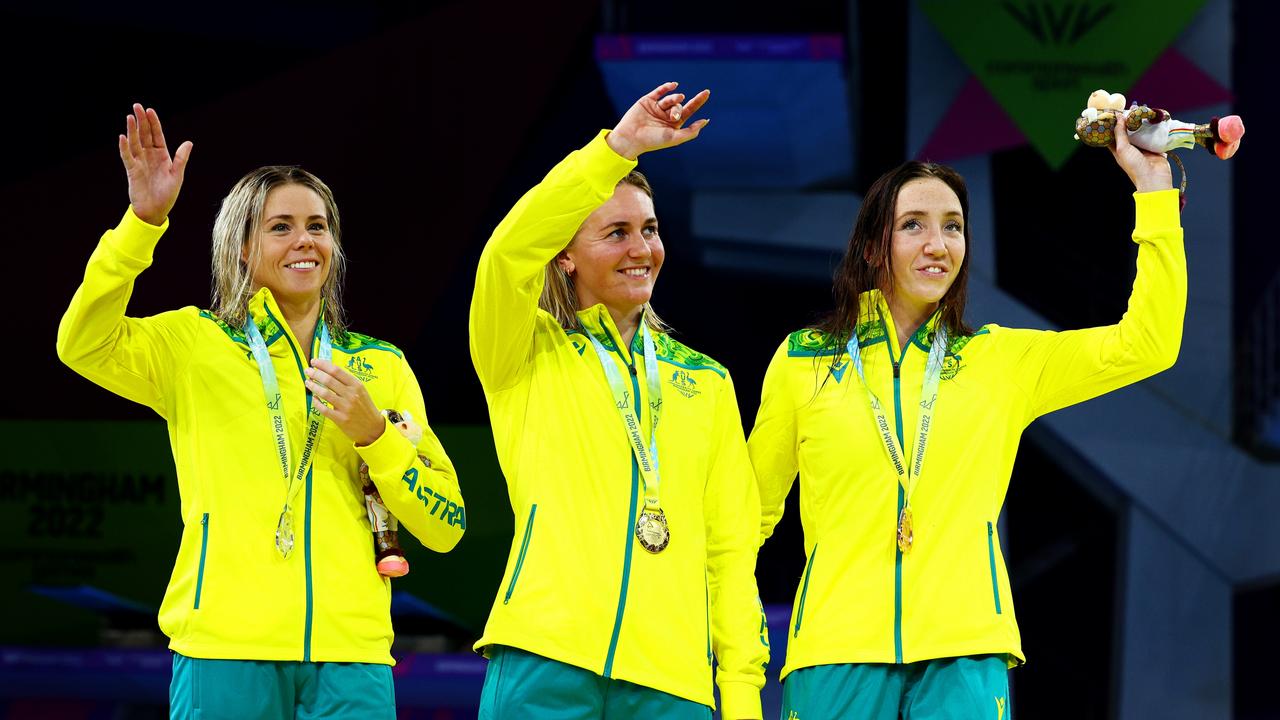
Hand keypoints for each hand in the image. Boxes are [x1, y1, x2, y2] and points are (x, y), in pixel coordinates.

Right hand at [119, 103, 192, 225]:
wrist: (155, 211)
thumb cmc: (167, 195)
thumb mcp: (177, 175)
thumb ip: (181, 158)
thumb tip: (189, 142)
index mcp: (162, 156)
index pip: (157, 135)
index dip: (154, 123)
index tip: (150, 110)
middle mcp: (149, 156)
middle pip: (144, 135)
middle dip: (141, 121)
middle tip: (137, 106)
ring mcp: (139, 162)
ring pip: (135, 142)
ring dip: (132, 130)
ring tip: (130, 116)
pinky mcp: (132, 171)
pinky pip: (127, 156)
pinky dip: (125, 147)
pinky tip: (123, 136)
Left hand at [305, 359, 385, 446]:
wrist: (373, 428)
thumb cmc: (365, 408)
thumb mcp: (361, 391)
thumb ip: (347, 383)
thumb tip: (328, 372)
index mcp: (357, 385)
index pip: (337, 371)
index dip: (323, 364)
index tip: (314, 361)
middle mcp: (351, 394)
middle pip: (329, 380)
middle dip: (315, 373)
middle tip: (307, 370)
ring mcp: (346, 407)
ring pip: (324, 393)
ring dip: (313, 386)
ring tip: (307, 382)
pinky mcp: (340, 419)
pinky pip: (323, 408)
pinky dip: (316, 402)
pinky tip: (314, 398)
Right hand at [606, 81, 709, 159]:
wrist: (630, 137)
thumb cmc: (652, 140)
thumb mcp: (675, 138)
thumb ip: (691, 131)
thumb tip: (706, 121)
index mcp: (674, 125)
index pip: (689, 110)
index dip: (698, 102)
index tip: (707, 93)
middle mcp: (666, 115)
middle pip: (679, 105)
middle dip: (679, 107)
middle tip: (673, 116)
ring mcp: (656, 107)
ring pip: (670, 99)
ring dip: (674, 99)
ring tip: (676, 101)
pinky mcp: (647, 101)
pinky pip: (659, 91)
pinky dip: (666, 87)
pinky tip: (673, 85)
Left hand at [1108, 117, 1171, 192]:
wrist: (1154, 179)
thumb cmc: (1134, 166)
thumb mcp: (1123, 149)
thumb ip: (1120, 133)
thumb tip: (1118, 118)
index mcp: (1119, 151)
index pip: (1113, 136)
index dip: (1112, 125)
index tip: (1113, 113)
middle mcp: (1130, 149)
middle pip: (1128, 132)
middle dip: (1129, 121)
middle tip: (1131, 108)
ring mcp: (1143, 148)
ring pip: (1141, 133)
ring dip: (1142, 123)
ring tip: (1142, 111)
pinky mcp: (1155, 148)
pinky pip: (1154, 136)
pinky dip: (1155, 128)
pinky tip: (1155, 119)